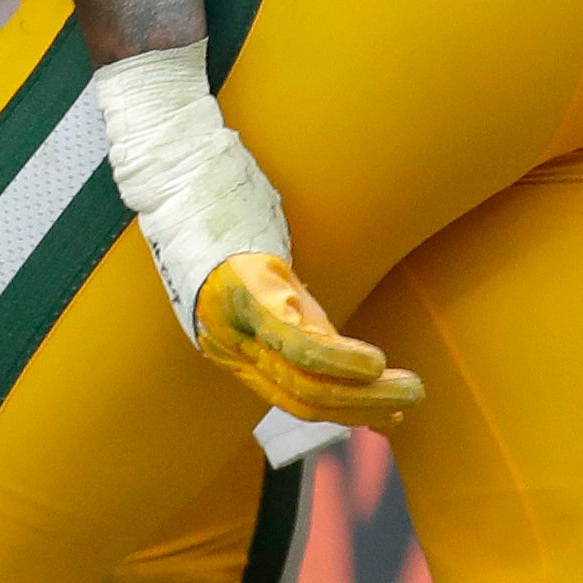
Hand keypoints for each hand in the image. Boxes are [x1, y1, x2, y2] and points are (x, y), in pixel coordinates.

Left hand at [89, 42, 424, 431]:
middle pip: (298, 399)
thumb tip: (337, 344)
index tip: (385, 415)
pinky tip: (375, 364)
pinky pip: (296, 341)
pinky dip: (340, 360)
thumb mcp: (251, 277)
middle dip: (360, 409)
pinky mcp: (244, 287)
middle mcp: (226, 341)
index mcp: (226, 342)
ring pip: (303, 381)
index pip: (286, 397)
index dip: (341, 411)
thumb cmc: (214, 213)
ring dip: (364, 394)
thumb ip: (290, 314)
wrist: (174, 166)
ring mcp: (232, 318)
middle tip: (407, 408)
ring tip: (408, 391)